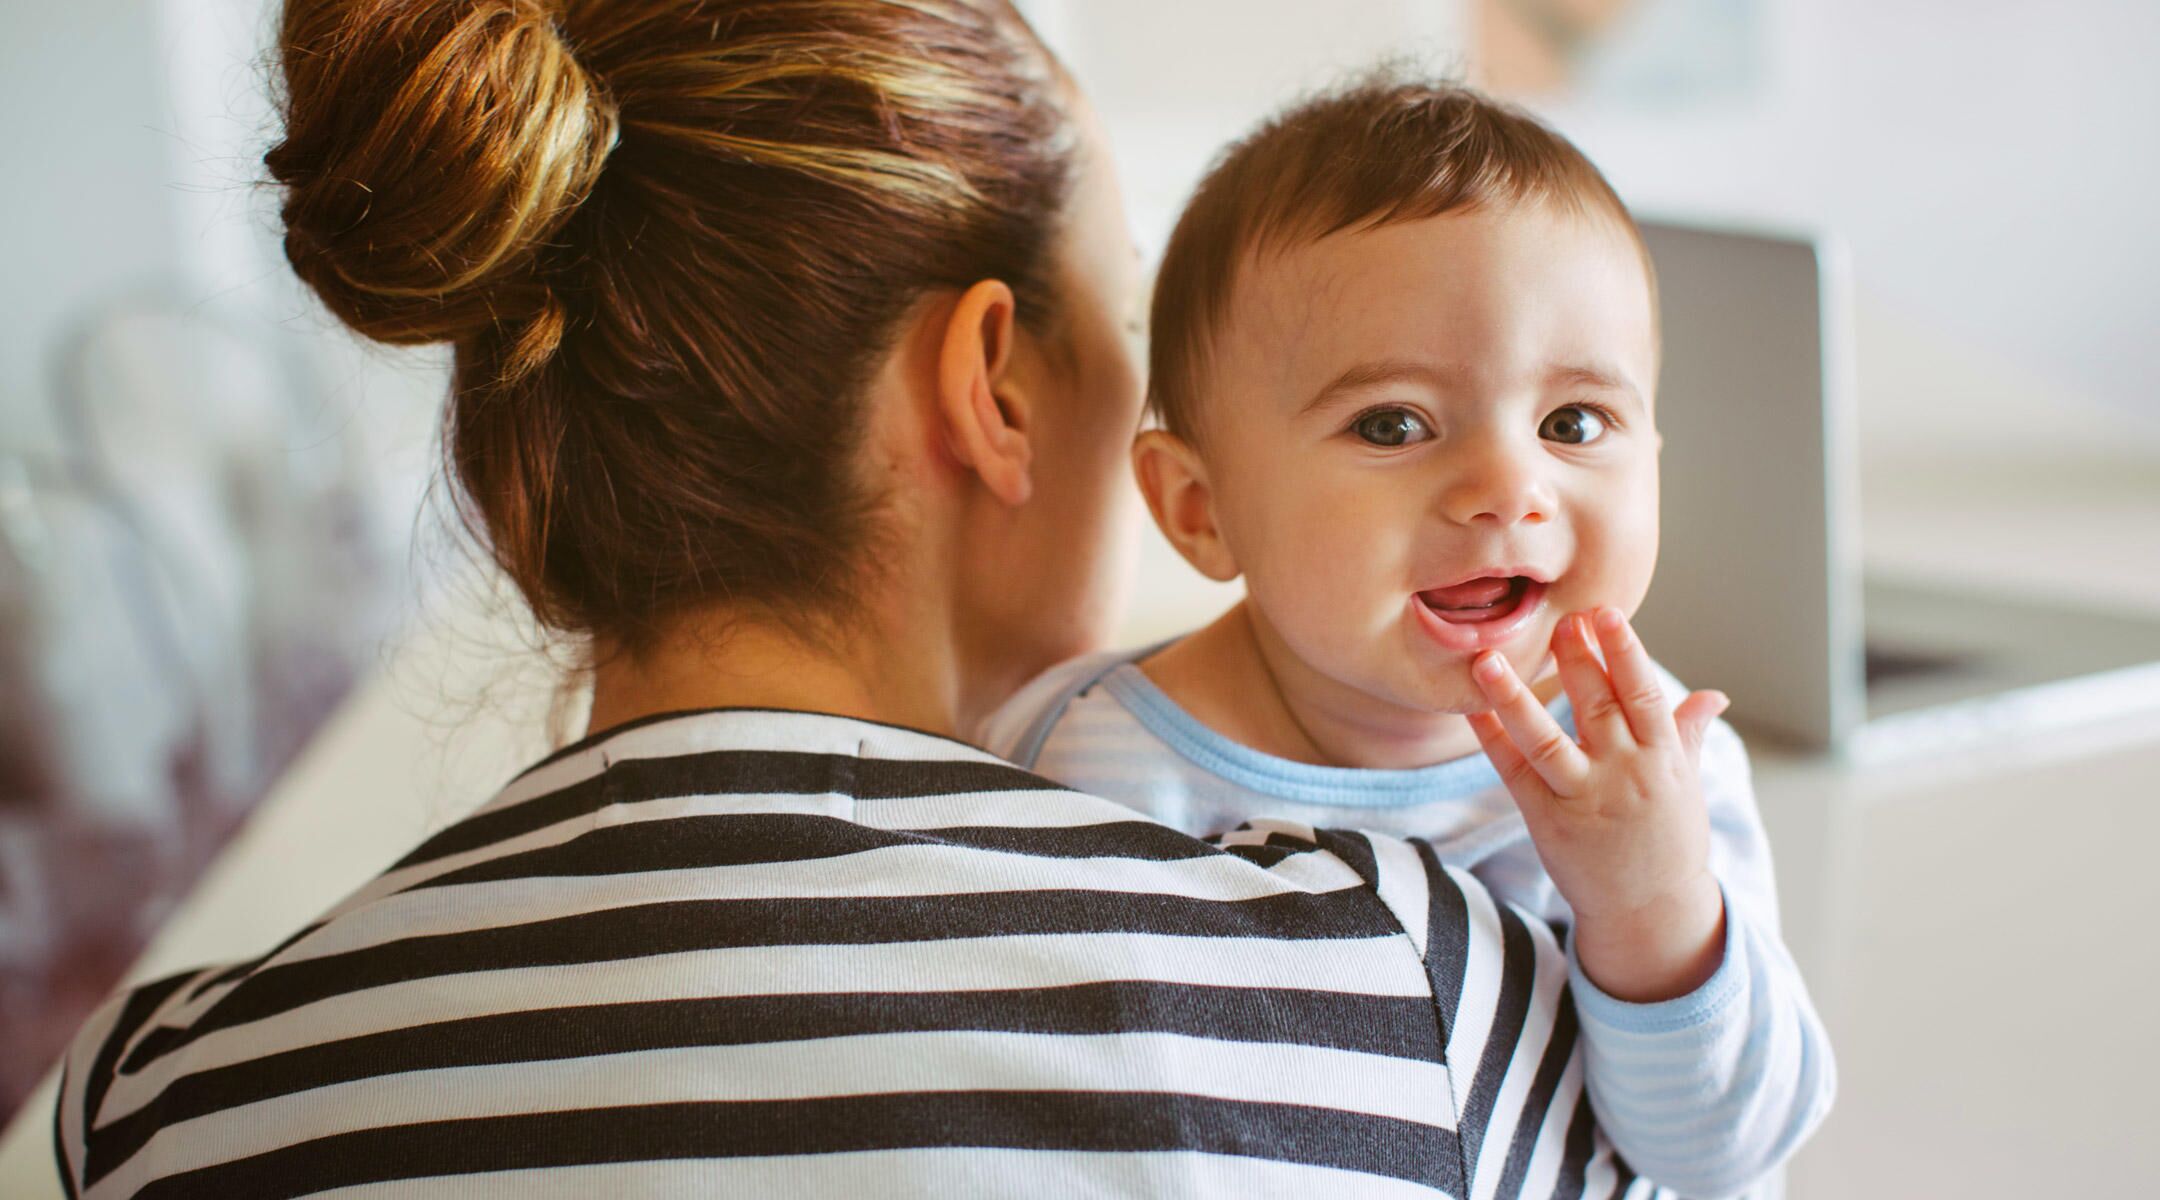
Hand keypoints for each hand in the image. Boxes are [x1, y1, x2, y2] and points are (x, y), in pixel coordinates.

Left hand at [1466, 606, 1729, 1002]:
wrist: (1650, 911)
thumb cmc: (1669, 840)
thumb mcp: (1686, 785)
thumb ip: (1687, 734)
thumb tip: (1714, 695)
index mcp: (1663, 759)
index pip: (1643, 694)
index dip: (1623, 651)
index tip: (1604, 612)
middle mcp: (1625, 775)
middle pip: (1596, 707)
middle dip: (1576, 660)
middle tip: (1558, 619)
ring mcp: (1584, 799)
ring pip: (1545, 740)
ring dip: (1513, 698)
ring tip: (1487, 659)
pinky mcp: (1548, 821)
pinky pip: (1515, 773)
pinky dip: (1493, 740)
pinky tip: (1473, 709)